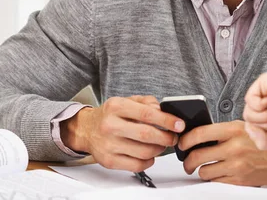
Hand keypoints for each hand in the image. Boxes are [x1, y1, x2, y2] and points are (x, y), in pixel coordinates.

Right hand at [61, 96, 184, 171]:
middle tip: (174, 137)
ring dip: (159, 149)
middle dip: (166, 138)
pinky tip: (149, 154)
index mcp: (116, 106)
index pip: (147, 114)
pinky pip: (137, 165)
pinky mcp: (109, 161)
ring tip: (161, 144)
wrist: (87, 129)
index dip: (167, 120)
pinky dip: (149, 161)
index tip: (179, 124)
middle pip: (147, 135)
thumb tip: (164, 111)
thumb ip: (147, 102)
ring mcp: (108, 145)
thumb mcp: (126, 100)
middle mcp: (110, 125)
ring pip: (144, 152)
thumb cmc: (110, 115)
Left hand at [178, 120, 266, 185]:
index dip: (185, 140)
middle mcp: (234, 147)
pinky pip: (215, 182)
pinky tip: (217, 173)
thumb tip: (198, 136)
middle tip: (187, 161)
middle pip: (197, 156)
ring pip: (204, 172)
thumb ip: (222, 131)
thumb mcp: (244, 127)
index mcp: (233, 130)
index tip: (181, 144)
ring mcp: (236, 165)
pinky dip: (213, 179)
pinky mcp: (239, 180)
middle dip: (187, 161)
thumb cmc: (263, 141)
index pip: (200, 134)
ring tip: (204, 168)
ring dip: (201, 171)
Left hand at [242, 73, 266, 150]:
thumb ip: (260, 141)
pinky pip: (250, 99)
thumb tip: (249, 127)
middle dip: (266, 124)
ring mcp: (260, 92)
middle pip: (248, 121)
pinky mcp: (262, 82)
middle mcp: (260, 103)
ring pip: (248, 113)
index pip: (251, 127)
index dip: (265, 132)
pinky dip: (264, 105)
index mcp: (263, 114)